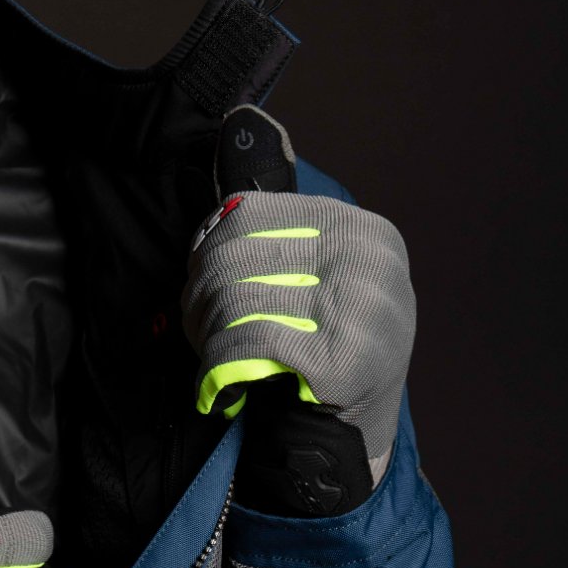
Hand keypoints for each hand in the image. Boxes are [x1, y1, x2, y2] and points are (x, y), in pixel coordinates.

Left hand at [181, 140, 414, 512]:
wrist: (351, 446)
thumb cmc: (325, 355)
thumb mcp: (318, 279)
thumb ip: (280, 221)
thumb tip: (243, 121)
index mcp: (366, 232)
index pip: (250, 216)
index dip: (207, 251)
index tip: (197, 283)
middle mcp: (371, 263)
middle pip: (236, 258)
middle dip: (199, 298)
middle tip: (195, 331)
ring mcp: (363, 312)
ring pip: (235, 300)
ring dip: (204, 336)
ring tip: (209, 356)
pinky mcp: (342, 361)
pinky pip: (246, 343)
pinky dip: (218, 367)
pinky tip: (219, 384)